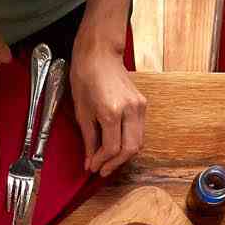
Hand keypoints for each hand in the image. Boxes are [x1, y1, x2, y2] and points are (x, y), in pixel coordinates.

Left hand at [70, 32, 144, 176]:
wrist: (99, 54)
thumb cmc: (85, 77)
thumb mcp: (81, 112)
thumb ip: (88, 139)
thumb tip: (90, 161)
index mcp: (111, 111)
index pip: (112, 148)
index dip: (101, 162)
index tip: (92, 168)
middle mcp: (130, 110)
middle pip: (130, 149)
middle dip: (115, 164)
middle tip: (102, 170)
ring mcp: (139, 106)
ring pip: (138, 142)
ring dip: (124, 156)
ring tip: (109, 161)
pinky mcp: (142, 103)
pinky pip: (139, 131)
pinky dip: (129, 142)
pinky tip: (116, 146)